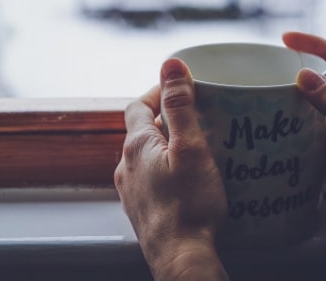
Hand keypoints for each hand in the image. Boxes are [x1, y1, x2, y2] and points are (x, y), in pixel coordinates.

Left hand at [114, 58, 229, 280]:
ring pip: (147, 158)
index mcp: (135, 146)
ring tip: (199, 149)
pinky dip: (167, 172)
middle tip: (198, 118)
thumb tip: (170, 65)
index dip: (157, 92)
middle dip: (168, 120)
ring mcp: (132, 192)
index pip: (137, 105)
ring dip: (168, 148)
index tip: (182, 88)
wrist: (182, 260)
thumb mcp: (191, 148)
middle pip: (142, 131)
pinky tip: (190, 182)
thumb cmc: (189, 207)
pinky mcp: (143, 212)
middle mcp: (126, 167)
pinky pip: (151, 181)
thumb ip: (180, 105)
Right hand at [282, 32, 325, 233]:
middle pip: (324, 87)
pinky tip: (283, 149)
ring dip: (294, 112)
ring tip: (267, 114)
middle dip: (297, 79)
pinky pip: (313, 146)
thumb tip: (304, 75)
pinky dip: (298, 143)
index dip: (318, 44)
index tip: (286, 40)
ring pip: (314, 117)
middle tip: (267, 81)